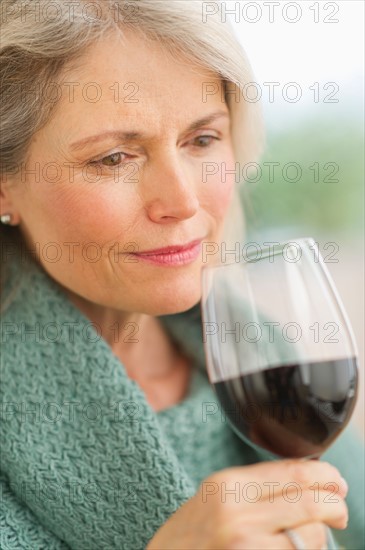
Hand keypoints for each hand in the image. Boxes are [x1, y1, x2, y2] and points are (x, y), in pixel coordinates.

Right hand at [146, 459, 347, 549]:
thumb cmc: (191, 533)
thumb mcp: (217, 495)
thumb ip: (257, 485)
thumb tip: (311, 480)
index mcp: (227, 485)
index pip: (293, 473)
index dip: (325, 477)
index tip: (337, 481)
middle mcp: (236, 515)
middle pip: (309, 504)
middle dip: (334, 507)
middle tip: (339, 510)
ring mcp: (246, 548)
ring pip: (310, 538)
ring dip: (319, 537)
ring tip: (311, 535)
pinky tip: (293, 548)